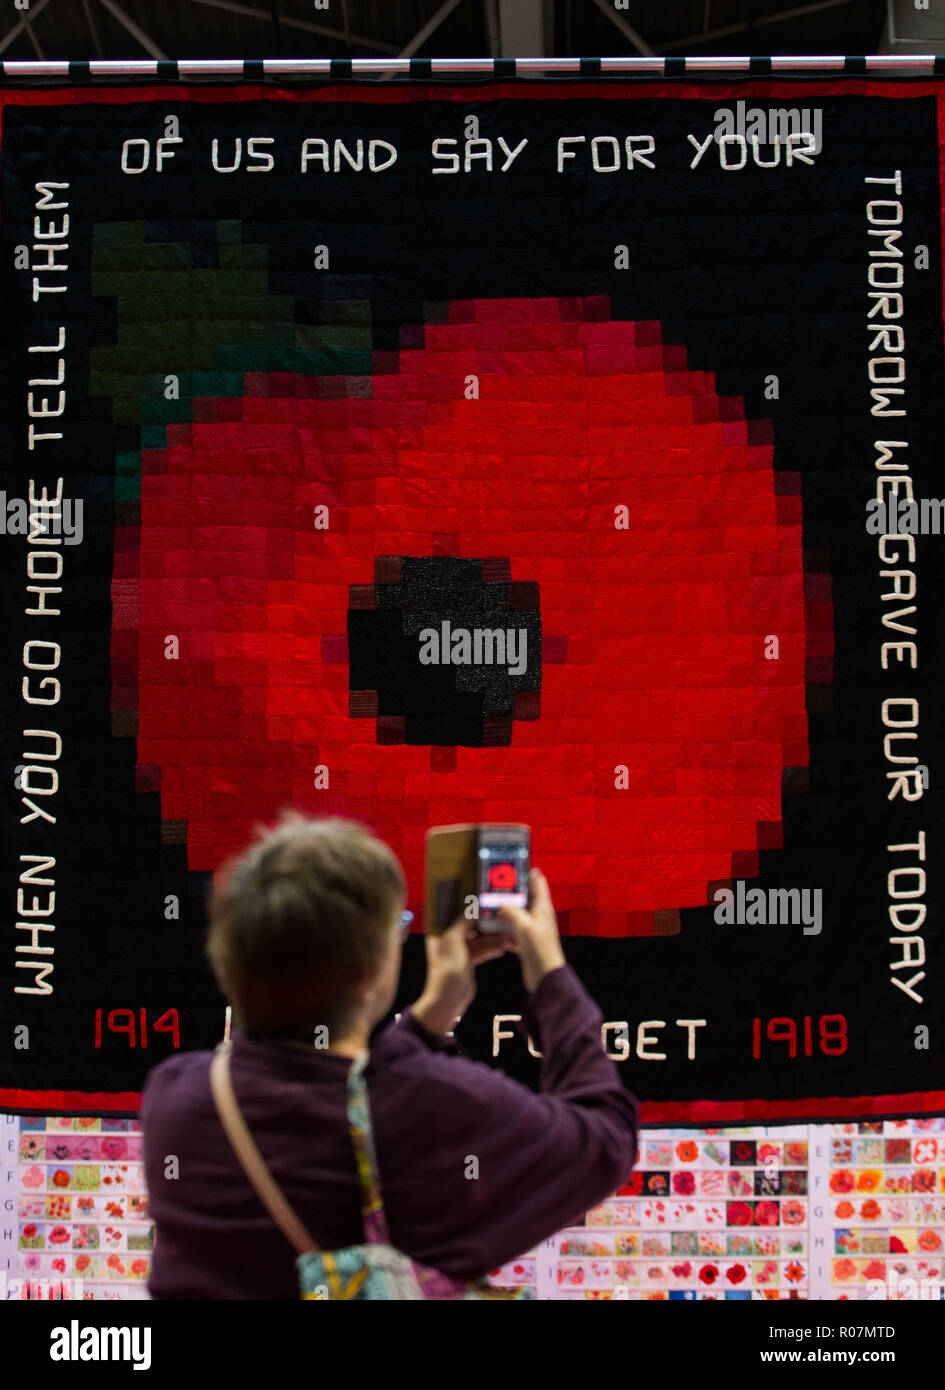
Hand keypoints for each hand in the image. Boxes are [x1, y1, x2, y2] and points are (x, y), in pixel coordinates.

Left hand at [411, 918, 514, 1037]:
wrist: (448, 998)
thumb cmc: (446, 968)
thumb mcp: (453, 940)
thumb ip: (463, 922)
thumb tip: (473, 907)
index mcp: (440, 932)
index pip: (456, 915)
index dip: (470, 908)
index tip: (486, 903)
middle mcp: (449, 939)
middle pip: (471, 927)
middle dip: (486, 925)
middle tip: (503, 920)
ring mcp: (459, 951)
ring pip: (479, 940)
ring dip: (494, 939)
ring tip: (510, 937)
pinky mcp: (468, 962)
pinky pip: (482, 951)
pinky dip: (492, 950)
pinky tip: (504, 948)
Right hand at [496, 868, 565, 993]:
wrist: (545, 977)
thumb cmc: (540, 950)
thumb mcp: (524, 925)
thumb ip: (512, 911)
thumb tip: (500, 906)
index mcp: (542, 908)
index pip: (538, 882)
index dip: (528, 872)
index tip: (516, 864)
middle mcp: (539, 916)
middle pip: (526, 896)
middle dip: (513, 890)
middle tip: (498, 883)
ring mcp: (533, 929)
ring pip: (519, 912)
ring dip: (507, 908)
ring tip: (492, 903)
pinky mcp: (527, 941)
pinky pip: (514, 929)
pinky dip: (505, 927)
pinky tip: (494, 928)